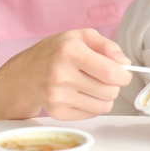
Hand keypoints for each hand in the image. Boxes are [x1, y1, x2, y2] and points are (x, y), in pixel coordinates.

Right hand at [0, 28, 132, 120]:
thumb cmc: (56, 52)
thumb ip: (107, 45)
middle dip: (115, 85)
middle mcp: (61, 74)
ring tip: (94, 85)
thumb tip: (124, 63)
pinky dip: (93, 105)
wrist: (25, 73)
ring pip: (104, 106)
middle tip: (106, 77)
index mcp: (69, 51)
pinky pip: (92, 114)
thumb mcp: (80, 36)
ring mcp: (58, 96)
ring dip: (106, 96)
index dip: (124, 74)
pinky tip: (82, 93)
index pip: (109, 72)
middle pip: (109, 91)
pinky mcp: (57, 112)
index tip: (124, 72)